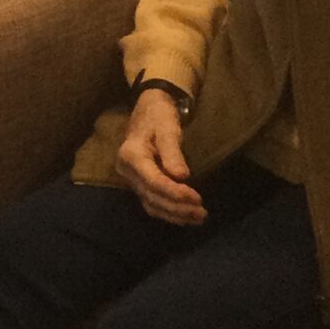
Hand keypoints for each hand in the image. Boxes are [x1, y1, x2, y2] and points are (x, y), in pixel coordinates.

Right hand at [114, 85, 204, 225]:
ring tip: (198, 218)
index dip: (174, 192)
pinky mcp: (138, 183)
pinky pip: (151, 202)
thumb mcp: (167, 129)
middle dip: (177, 207)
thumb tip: (182, 177)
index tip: (197, 198)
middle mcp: (126, 170)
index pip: (153, 181)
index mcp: (131, 155)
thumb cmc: (159, 116)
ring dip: (174, 214)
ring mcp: (130, 179)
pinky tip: (184, 217)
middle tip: (202, 213)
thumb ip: (173, 152)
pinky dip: (168, 212)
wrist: (148, 110)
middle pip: (151, 196)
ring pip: (150, 203)